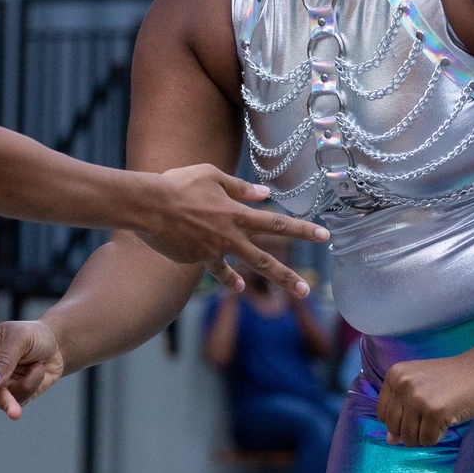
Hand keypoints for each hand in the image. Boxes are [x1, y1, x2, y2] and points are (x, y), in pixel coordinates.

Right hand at [134, 166, 327, 295]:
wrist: (149, 206)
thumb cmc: (179, 184)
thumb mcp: (211, 175)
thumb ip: (239, 187)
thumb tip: (264, 194)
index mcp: (236, 213)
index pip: (276, 223)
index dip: (302, 229)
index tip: (324, 235)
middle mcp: (230, 236)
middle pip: (265, 258)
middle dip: (287, 276)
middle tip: (306, 290)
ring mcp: (214, 251)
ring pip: (245, 269)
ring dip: (266, 282)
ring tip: (283, 297)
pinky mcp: (197, 259)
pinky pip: (217, 270)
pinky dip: (228, 278)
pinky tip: (237, 286)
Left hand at [377, 348, 473, 446]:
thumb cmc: (454, 378)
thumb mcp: (420, 386)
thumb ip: (401, 409)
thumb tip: (390, 441)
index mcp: (395, 374)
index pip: (383, 414)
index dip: (400, 421)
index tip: (418, 412)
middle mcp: (402, 384)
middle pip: (394, 428)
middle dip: (412, 432)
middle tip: (431, 417)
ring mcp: (417, 397)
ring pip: (410, 437)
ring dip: (425, 435)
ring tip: (440, 417)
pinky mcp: (435, 411)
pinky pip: (428, 440)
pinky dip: (438, 437)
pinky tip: (448, 420)